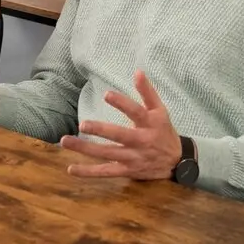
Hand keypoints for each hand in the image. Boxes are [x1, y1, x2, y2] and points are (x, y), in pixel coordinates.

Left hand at [59, 71, 181, 179]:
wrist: (177, 162)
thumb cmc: (164, 132)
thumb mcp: (160, 110)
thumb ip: (148, 92)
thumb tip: (137, 71)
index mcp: (149, 124)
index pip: (136, 112)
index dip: (122, 103)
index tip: (106, 94)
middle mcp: (141, 142)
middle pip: (119, 136)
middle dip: (101, 130)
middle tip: (83, 124)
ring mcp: (133, 158)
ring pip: (107, 154)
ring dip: (85, 149)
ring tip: (66, 141)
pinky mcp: (126, 171)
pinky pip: (105, 172)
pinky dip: (88, 172)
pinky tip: (71, 168)